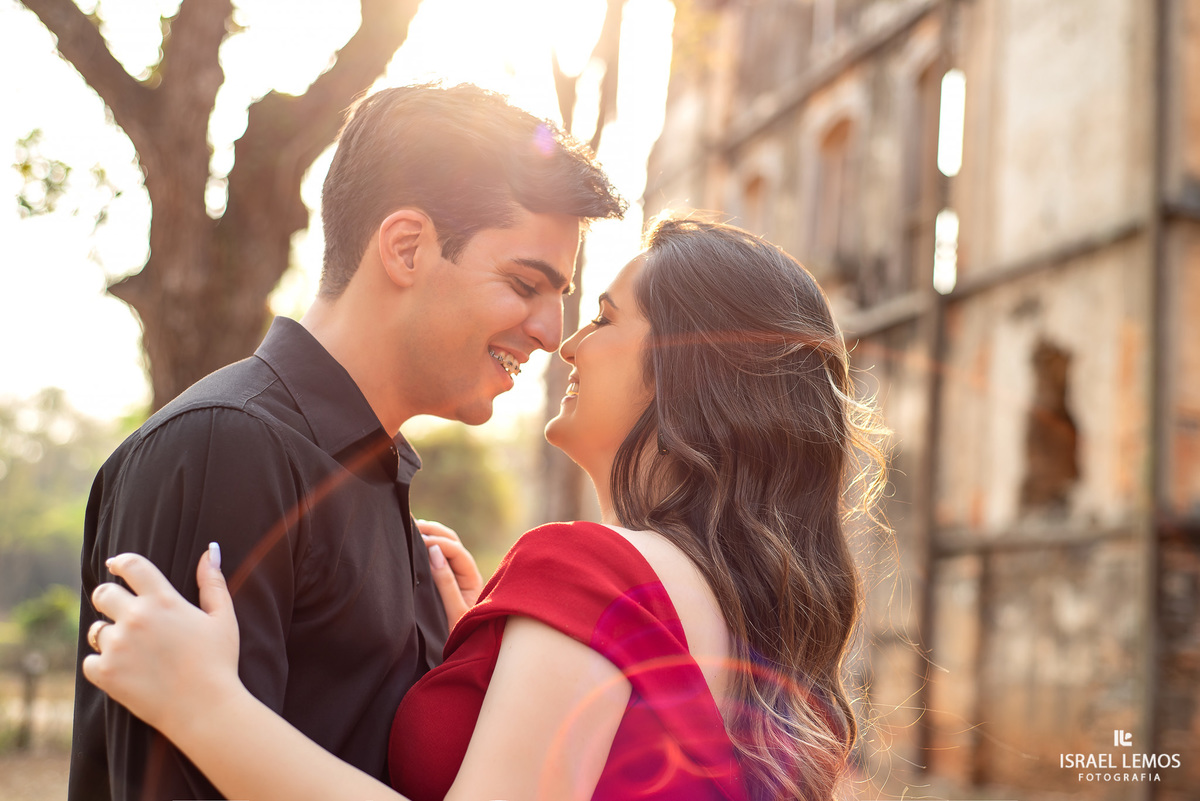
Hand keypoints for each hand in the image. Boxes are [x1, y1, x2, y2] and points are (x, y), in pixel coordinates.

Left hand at [81, 544, 241, 735]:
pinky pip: (90, 661)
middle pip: (103, 593)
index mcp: (163, 599)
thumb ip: (213, 582)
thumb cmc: (219, 661)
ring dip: (108, 634)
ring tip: (128, 647)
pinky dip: (102, 664)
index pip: (131, 566)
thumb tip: (210, 550)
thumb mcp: (223, 617)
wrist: (206, 708)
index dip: (120, 562)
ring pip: (96, 629)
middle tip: (118, 608)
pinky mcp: (106, 673)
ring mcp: (118, 645)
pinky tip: (123, 670)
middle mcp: (136, 617)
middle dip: (108, 597)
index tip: (115, 565)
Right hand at [417, 520, 481, 628]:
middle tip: (412, 525)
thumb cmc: (459, 634)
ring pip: (444, 546)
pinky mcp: (444, 579)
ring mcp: (456, 575)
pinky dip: (426, 545)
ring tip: (410, 528)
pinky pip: (437, 556)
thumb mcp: (453, 612)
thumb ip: (445, 582)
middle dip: (433, 531)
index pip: (456, 551)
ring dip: (430, 534)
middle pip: (452, 542)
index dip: (437, 542)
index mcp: (472, 579)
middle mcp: (466, 573)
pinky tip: (412, 542)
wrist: (462, 652)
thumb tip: (434, 550)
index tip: (417, 541)